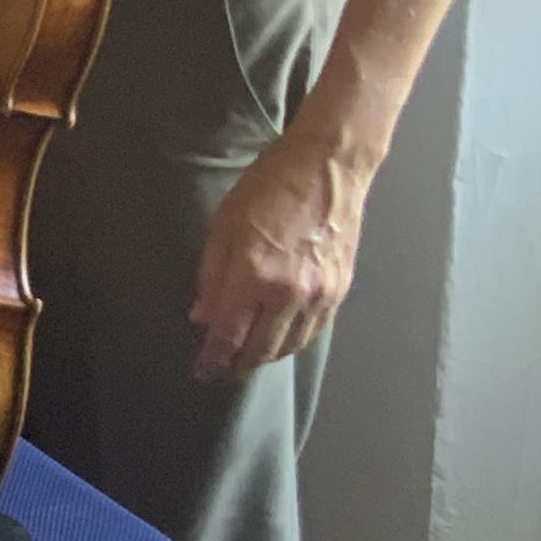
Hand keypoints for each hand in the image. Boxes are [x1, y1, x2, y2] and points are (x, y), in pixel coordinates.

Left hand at [188, 133, 369, 380]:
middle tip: (219, 372)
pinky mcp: (339, 291)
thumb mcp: (224, 225)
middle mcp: (289, 293)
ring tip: (244, 359)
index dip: (212, 360)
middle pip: (259, 350)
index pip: (227, 336)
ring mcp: (319, 295)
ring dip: (263, 358)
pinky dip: (291, 342)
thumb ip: (211, 277)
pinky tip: (277, 340)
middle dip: (235, 366)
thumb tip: (202, 317)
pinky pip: (311, 332)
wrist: (328, 167)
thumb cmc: (269, 187)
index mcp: (253, 275)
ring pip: (288, 347)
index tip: (201, 372)